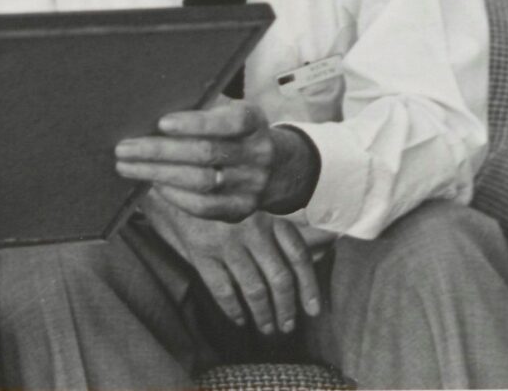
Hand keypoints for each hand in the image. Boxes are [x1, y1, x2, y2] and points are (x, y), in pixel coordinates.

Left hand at [115, 103, 317, 221]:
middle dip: (160, 151)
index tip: (161, 123)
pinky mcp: (240, 210)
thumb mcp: (228, 111)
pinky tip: (153, 185)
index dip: (196, 123)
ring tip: (128, 167)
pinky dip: (174, 196)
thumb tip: (150, 106)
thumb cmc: (235, 131)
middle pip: (206, 154)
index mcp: (254, 121)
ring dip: (158, 174)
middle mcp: (258, 154)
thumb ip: (201, 108)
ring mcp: (251, 185)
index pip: (229, 122)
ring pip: (201, 182)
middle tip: (125, 148)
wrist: (276, 167)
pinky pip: (204, 207)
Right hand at [143, 193, 319, 336]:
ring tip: (267, 328)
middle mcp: (253, 230)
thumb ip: (288, 221)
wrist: (180, 179)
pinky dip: (233, 308)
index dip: (309, 287)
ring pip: (254, 289)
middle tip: (287, 326)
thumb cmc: (225, 193)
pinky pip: (223, 288)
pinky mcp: (202, 252)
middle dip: (286, 308)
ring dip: (263, 314)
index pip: (298, 257)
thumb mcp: (260, 200)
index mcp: (271, 215)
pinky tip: (239, 319)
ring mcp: (227, 243)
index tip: (313, 310)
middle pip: (279, 279)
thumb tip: (327, 241)